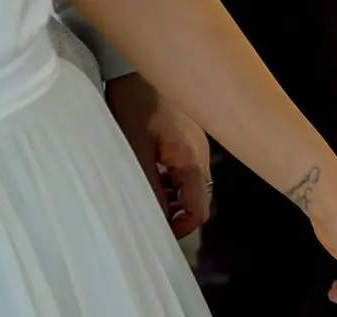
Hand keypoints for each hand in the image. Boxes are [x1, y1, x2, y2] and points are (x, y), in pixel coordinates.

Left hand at [105, 75, 213, 238]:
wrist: (136, 64)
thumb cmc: (135, 103)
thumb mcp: (135, 148)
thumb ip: (147, 186)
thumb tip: (156, 219)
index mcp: (191, 163)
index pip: (199, 211)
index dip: (181, 228)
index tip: (157, 231)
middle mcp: (201, 158)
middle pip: (197, 200)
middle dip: (176, 213)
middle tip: (148, 212)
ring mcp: (198, 146)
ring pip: (190, 185)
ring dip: (172, 196)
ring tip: (146, 191)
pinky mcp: (190, 137)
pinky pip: (185, 168)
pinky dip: (170, 178)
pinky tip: (150, 171)